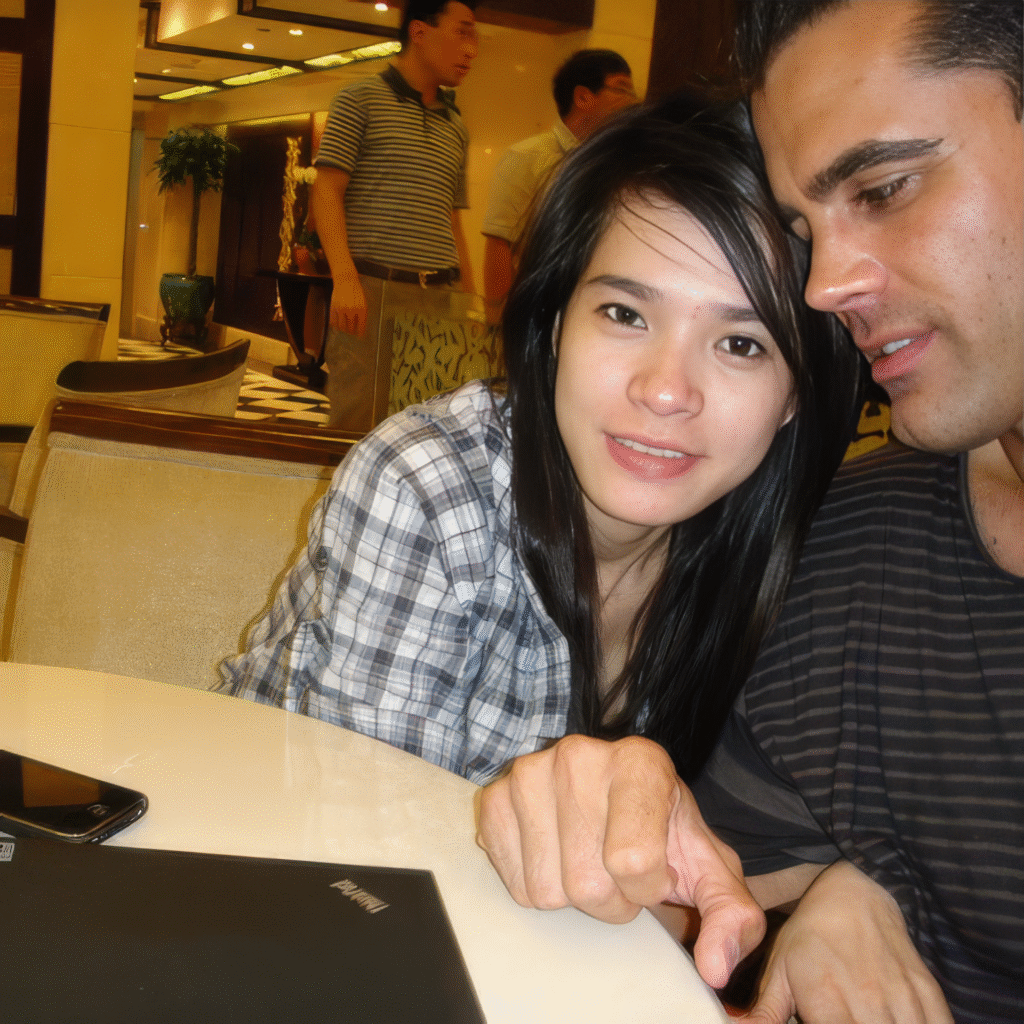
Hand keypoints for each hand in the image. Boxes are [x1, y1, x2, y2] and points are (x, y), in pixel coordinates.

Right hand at [329, 270, 366, 335]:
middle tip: (351, 333)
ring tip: (345, 329)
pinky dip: (335, 325)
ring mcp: (341, 310)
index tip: (360, 337)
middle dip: (351, 332)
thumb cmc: (357, 292)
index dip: (360, 333)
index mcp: (361, 310)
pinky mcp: (333, 307)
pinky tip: (337, 325)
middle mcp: (351, 311)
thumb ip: (362, 315)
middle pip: (350, 328)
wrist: (346, 281)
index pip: (361, 326)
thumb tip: (360, 328)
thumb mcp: (363, 303)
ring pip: (341, 326)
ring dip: (343, 329)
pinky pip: (333, 321)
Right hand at [476, 734, 765, 988]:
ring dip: (572, 894)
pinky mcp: (495, 797)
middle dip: (611, 898)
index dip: (648, 887)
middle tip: (617, 870)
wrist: (613, 796)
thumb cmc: (663, 832)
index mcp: (641, 762)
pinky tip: (556, 854)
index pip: (634, 861)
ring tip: (588, 860)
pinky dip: (538, 884)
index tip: (654, 870)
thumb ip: (731, 914)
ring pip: (547, 890)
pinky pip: (513, 883)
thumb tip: (716, 967)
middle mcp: (580, 755)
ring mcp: (530, 772)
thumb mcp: (708, 868)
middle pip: (587, 884)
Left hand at [741, 859, 952, 1023]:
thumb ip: (764, 1013)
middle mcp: (868, 1004)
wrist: (855, 894)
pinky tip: (898, 1022)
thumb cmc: (812, 937)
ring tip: (863, 1019)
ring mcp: (903, 1002)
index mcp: (826, 1000)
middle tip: (840, 1020)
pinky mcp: (929, 997)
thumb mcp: (779, 971)